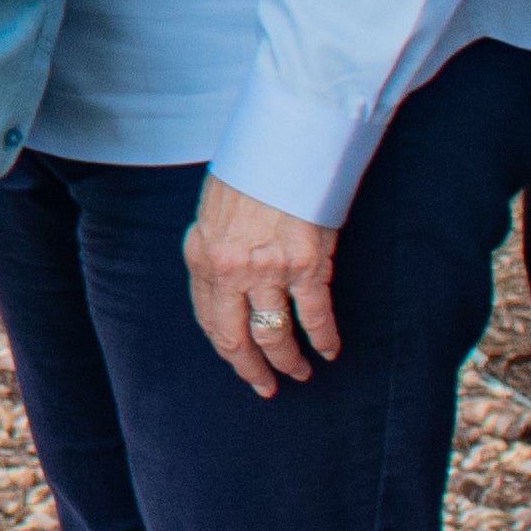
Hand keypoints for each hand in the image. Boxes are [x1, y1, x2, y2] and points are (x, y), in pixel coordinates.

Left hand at [185, 176, 341, 396]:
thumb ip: (217, 249)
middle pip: (235, 338)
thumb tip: (224, 282)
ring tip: (299, 371)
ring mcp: (267, 270)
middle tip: (265, 386)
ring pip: (274, 335)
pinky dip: (324, 340)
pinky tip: (329, 351)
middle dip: (250, 369)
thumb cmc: (250, 172)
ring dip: (288, 361)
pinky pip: (314, 317)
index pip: (207, 318)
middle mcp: (229, 269)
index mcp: (202, 254)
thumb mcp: (215, 211)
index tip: (238, 363)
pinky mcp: (305, 266)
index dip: (225, 348)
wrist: (283, 143)